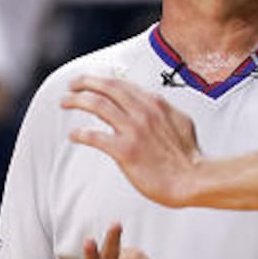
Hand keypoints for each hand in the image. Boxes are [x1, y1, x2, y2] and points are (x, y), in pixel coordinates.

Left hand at [62, 75, 200, 206]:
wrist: (191, 178)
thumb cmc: (188, 156)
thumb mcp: (181, 121)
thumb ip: (164, 111)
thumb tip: (155, 105)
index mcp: (156, 103)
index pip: (124, 84)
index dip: (104, 80)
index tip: (93, 81)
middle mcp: (143, 111)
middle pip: (108, 87)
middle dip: (86, 82)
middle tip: (73, 84)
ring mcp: (134, 129)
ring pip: (98, 105)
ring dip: (77, 100)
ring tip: (66, 102)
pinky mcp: (125, 150)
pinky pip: (95, 136)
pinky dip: (81, 133)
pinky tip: (74, 135)